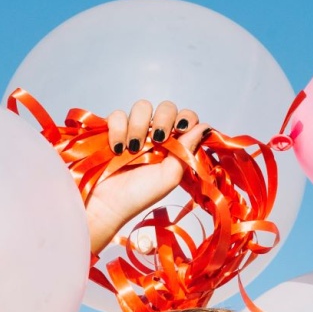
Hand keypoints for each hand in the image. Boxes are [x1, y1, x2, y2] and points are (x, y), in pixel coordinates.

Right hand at [86, 99, 207, 254]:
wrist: (106, 204)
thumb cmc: (138, 195)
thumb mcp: (169, 177)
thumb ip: (187, 151)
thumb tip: (205, 128)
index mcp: (173, 146)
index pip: (186, 120)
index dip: (187, 119)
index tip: (182, 129)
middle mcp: (154, 136)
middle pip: (166, 108)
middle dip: (164, 119)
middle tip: (158, 139)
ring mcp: (133, 130)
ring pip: (142, 107)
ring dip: (139, 126)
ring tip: (133, 149)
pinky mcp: (112, 129)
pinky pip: (118, 115)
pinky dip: (118, 129)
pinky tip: (117, 149)